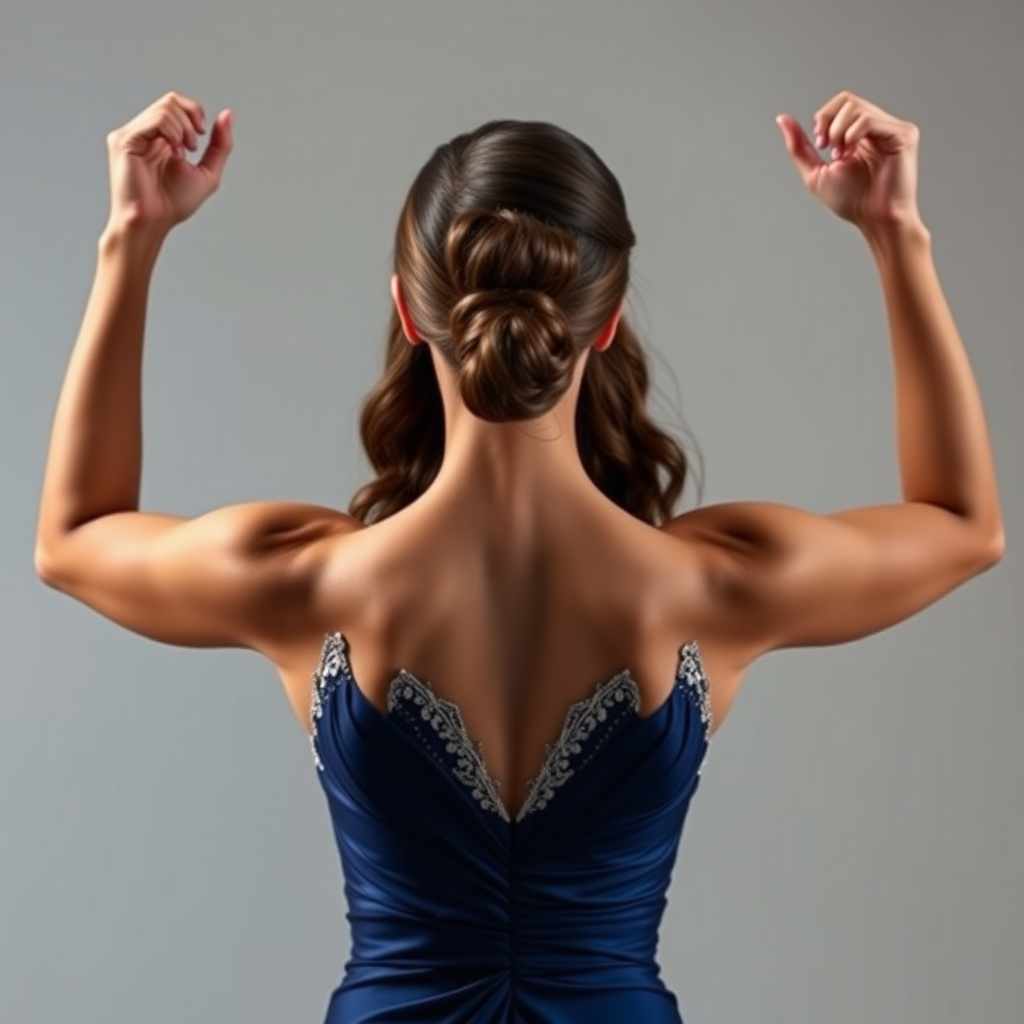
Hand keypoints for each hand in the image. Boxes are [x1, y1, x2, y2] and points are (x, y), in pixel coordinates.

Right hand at [104, 91, 232, 236]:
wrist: (153, 221)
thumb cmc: (173, 204)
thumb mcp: (208, 173)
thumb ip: (220, 145)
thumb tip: (228, 114)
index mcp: (159, 137)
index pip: (176, 103)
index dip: (194, 112)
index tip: (202, 134)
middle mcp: (144, 132)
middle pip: (171, 100)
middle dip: (190, 119)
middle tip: (192, 147)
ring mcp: (132, 134)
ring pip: (165, 108)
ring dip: (183, 130)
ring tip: (182, 154)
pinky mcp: (124, 140)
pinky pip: (155, 120)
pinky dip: (172, 132)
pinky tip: (173, 153)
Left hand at [776, 91, 921, 231]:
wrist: (873, 219)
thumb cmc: (852, 201)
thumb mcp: (815, 172)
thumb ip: (799, 147)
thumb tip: (782, 119)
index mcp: (861, 133)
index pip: (841, 102)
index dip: (824, 117)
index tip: (820, 144)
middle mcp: (878, 127)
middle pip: (847, 100)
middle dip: (829, 122)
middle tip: (826, 148)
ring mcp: (892, 129)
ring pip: (856, 108)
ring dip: (839, 132)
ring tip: (841, 156)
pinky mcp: (903, 134)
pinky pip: (870, 119)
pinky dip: (852, 134)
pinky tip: (850, 154)